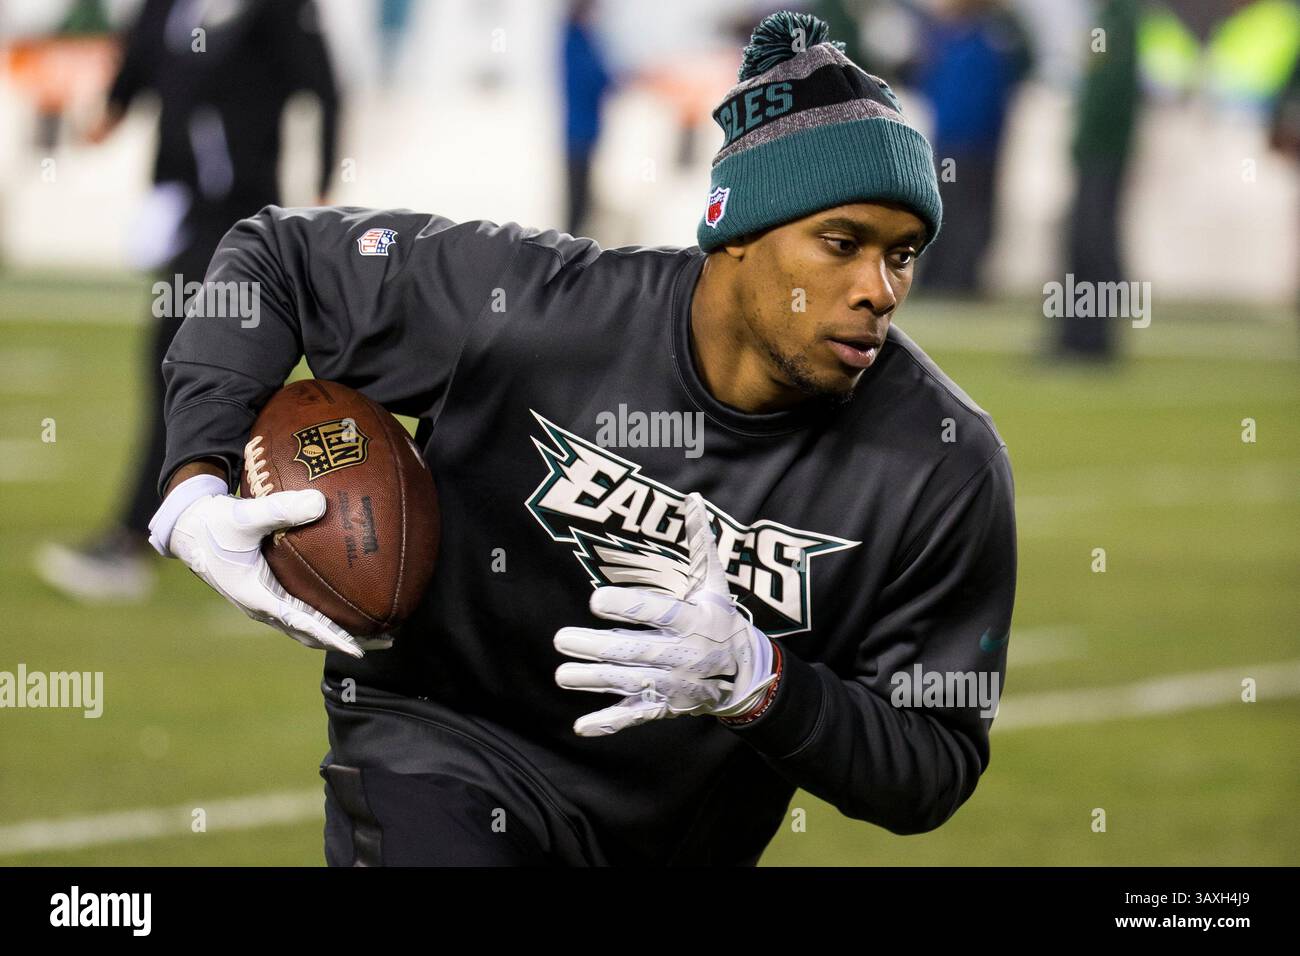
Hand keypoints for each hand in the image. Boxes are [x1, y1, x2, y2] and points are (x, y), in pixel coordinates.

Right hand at [149, 475, 386, 655]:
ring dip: (341, 631)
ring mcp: (267, 602)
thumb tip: (321, 502)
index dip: (331, 637)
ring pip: (309, 626)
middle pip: (312, 634)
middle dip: (348, 641)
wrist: (189, 529)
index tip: (358, 648)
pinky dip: (329, 614)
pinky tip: (352, 601)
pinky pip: (304, 610)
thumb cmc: (214, 523)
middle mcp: (264, 606)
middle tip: (385, 641)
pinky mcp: (270, 593)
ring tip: (377, 629)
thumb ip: (280, 509)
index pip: (301, 623)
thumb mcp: (244, 514)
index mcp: (257, 596)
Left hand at [554, 492, 776, 735]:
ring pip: (630, 683)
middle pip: (637, 651)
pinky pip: (636, 716)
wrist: (746, 676)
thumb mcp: (715, 584)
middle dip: (599, 647)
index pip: (659, 612)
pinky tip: (582, 725)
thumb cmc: (722, 620)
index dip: (628, 607)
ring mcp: (672, 684)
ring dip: (595, 680)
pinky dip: (610, 722)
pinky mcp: (664, 706)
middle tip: (561, 638)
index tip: (595, 600)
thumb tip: (694, 500)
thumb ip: (700, 545)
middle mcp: (683, 655)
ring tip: (562, 674)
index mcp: (695, 621)